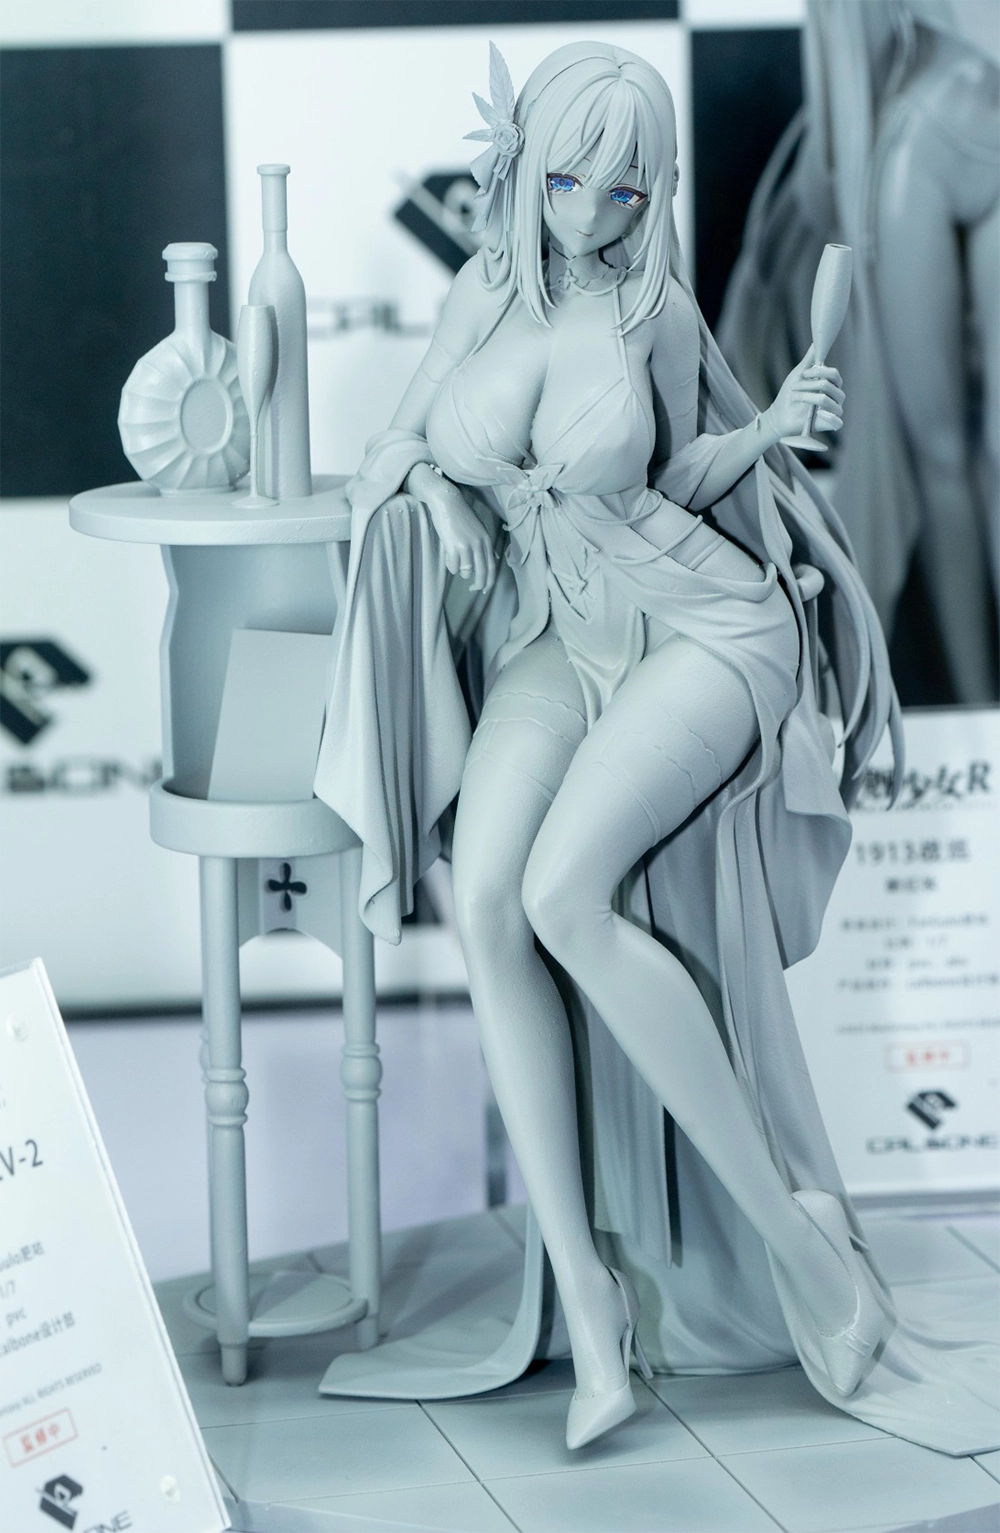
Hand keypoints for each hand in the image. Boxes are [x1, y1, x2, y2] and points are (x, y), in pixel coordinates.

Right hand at [407, 462, 496, 592]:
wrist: (446, 502)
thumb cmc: (460, 515)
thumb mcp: (478, 529)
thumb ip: (486, 544)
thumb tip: (495, 558)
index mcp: (486, 540)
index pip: (492, 566)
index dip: (489, 580)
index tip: (485, 589)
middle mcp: (479, 544)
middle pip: (482, 572)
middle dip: (478, 584)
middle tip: (473, 589)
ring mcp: (467, 546)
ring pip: (466, 571)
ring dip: (460, 570)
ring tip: (454, 558)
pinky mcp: (453, 547)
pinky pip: (453, 567)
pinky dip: (450, 565)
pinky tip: (448, 556)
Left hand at [763, 345, 844, 439]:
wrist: (778, 415)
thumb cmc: (789, 395)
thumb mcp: (798, 374)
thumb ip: (809, 360)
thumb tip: (816, 343)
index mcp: (830, 384)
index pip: (834, 375)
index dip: (820, 372)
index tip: (804, 374)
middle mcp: (834, 397)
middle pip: (830, 386)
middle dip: (809, 386)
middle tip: (795, 388)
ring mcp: (832, 411)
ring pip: (828, 401)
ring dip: (807, 398)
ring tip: (795, 399)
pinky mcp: (828, 425)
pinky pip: (838, 422)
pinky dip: (829, 417)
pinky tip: (818, 413)